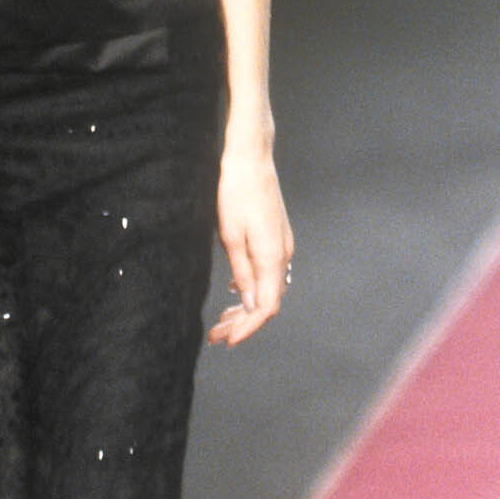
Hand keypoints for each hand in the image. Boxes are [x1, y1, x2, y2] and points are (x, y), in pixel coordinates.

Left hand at [209, 132, 291, 346]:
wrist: (251, 157)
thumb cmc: (236, 192)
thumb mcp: (230, 235)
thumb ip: (240, 271)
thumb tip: (247, 302)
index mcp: (273, 257)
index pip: (266, 307)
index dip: (248, 328)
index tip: (228, 340)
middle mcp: (283, 255)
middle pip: (267, 301)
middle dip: (242, 323)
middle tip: (216, 336)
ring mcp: (281, 245)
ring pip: (267, 288)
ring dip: (244, 308)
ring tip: (220, 320)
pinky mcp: (275, 237)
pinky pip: (266, 273)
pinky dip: (249, 289)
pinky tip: (231, 294)